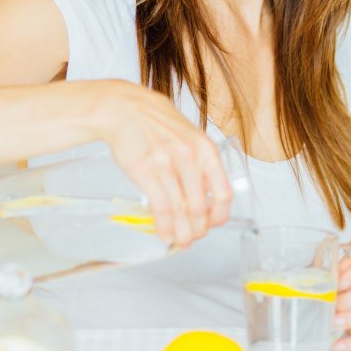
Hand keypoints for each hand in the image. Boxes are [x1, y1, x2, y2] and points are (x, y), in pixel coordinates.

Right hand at [91, 80, 231, 247]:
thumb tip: (206, 200)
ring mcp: (167, 164)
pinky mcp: (146, 170)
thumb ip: (200, 166)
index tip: (212, 225)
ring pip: (180, 210)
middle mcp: (190, 157)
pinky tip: (164, 233)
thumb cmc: (159, 125)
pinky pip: (160, 207)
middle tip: (192, 238)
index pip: (223, 193)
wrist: (127, 108)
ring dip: (180, 232)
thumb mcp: (190, 139)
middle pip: (200, 207)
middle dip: (197, 230)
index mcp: (207, 151)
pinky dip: (163, 225)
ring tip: (179, 241)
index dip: (219, 216)